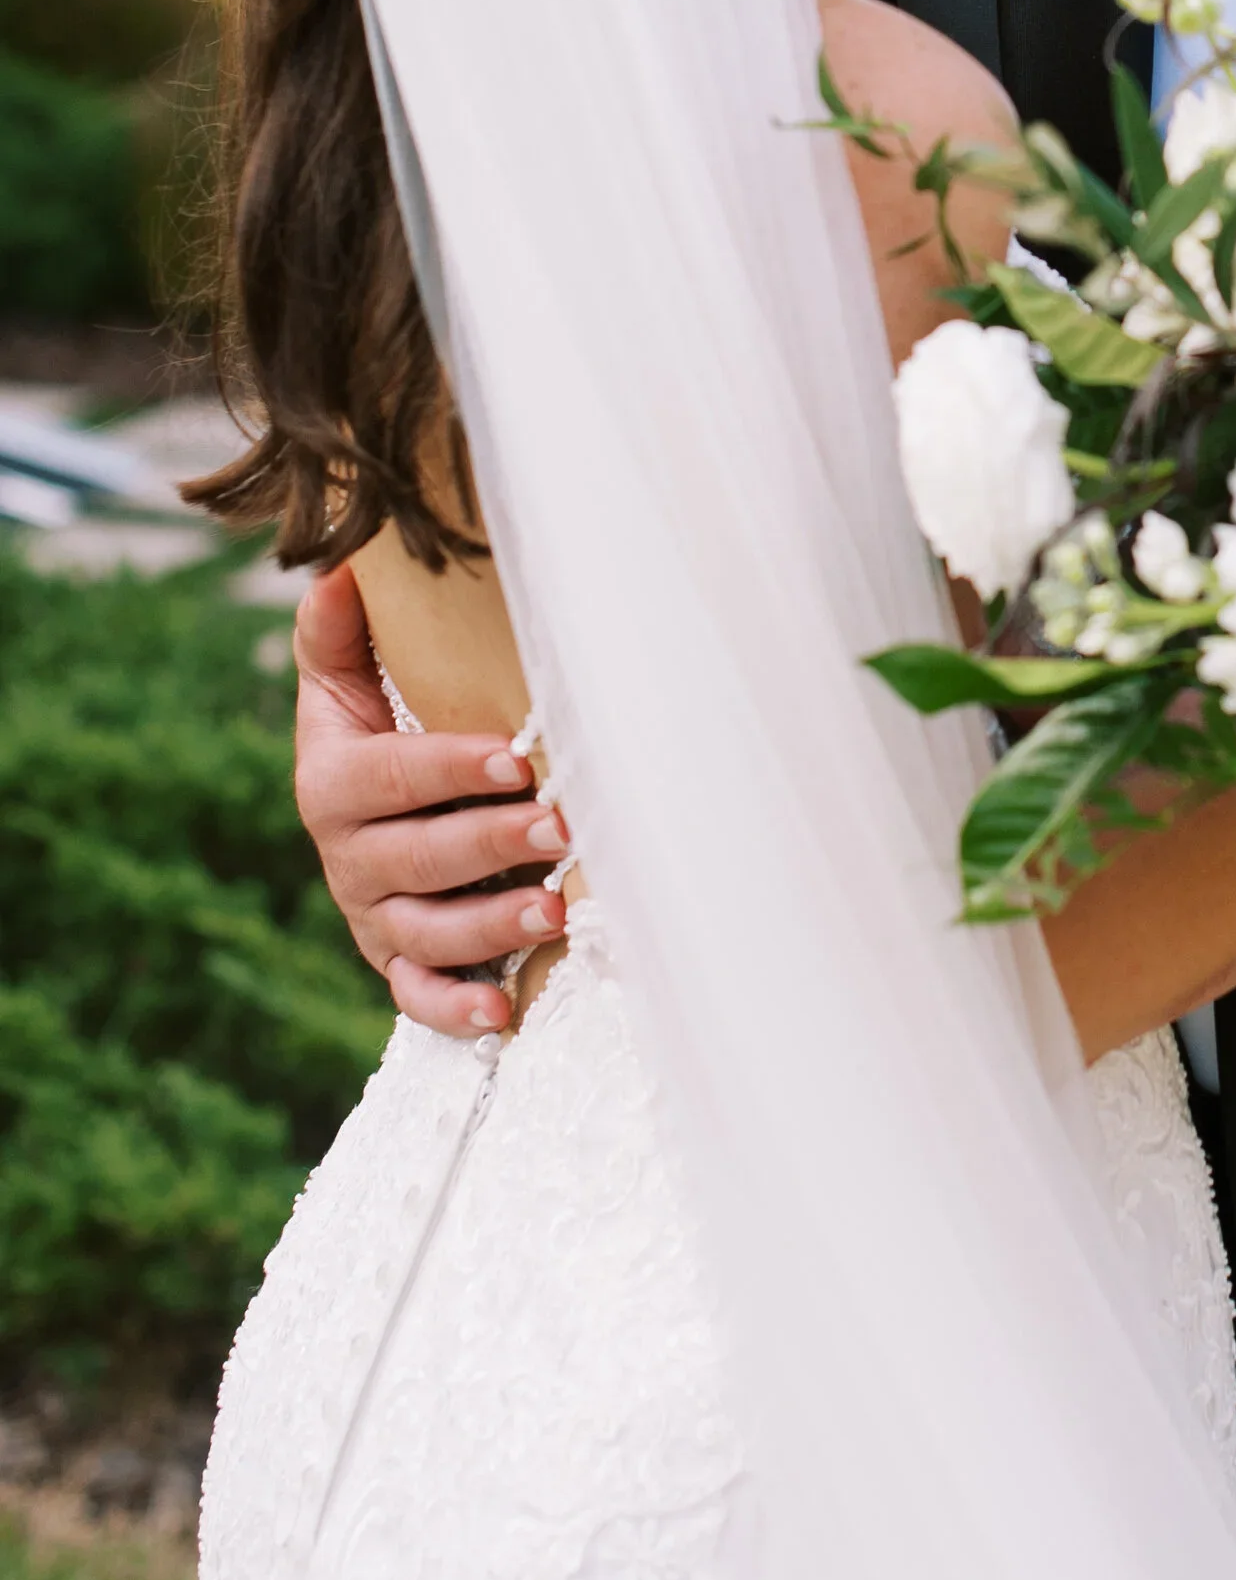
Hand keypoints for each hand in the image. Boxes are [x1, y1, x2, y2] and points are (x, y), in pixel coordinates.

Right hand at [294, 564, 567, 1038]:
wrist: (370, 805)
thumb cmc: (378, 725)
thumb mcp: (347, 678)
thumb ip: (337, 631)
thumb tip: (345, 568)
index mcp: (332, 782)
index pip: (390, 778)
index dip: (451, 768)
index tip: (518, 756)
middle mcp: (347, 857)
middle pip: (418, 858)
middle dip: (491, 844)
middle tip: (560, 828)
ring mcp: (373, 916)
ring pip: (426, 933)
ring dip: (489, 927)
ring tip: (553, 911)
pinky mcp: (399, 962)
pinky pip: (418, 997)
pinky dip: (456, 1009)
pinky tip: (501, 1011)